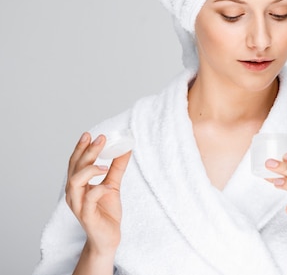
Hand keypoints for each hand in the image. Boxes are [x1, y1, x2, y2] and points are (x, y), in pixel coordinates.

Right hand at [65, 132, 131, 255]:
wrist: (108, 238)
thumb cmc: (106, 211)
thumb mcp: (113, 185)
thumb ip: (117, 167)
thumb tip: (126, 148)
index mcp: (78, 185)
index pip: (75, 163)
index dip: (80, 148)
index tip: (90, 134)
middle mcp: (74, 194)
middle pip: (74, 169)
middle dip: (86, 152)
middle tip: (100, 139)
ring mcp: (78, 205)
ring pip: (74, 183)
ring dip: (89, 170)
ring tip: (105, 165)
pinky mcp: (86, 217)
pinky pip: (88, 201)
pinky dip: (98, 190)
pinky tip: (108, 186)